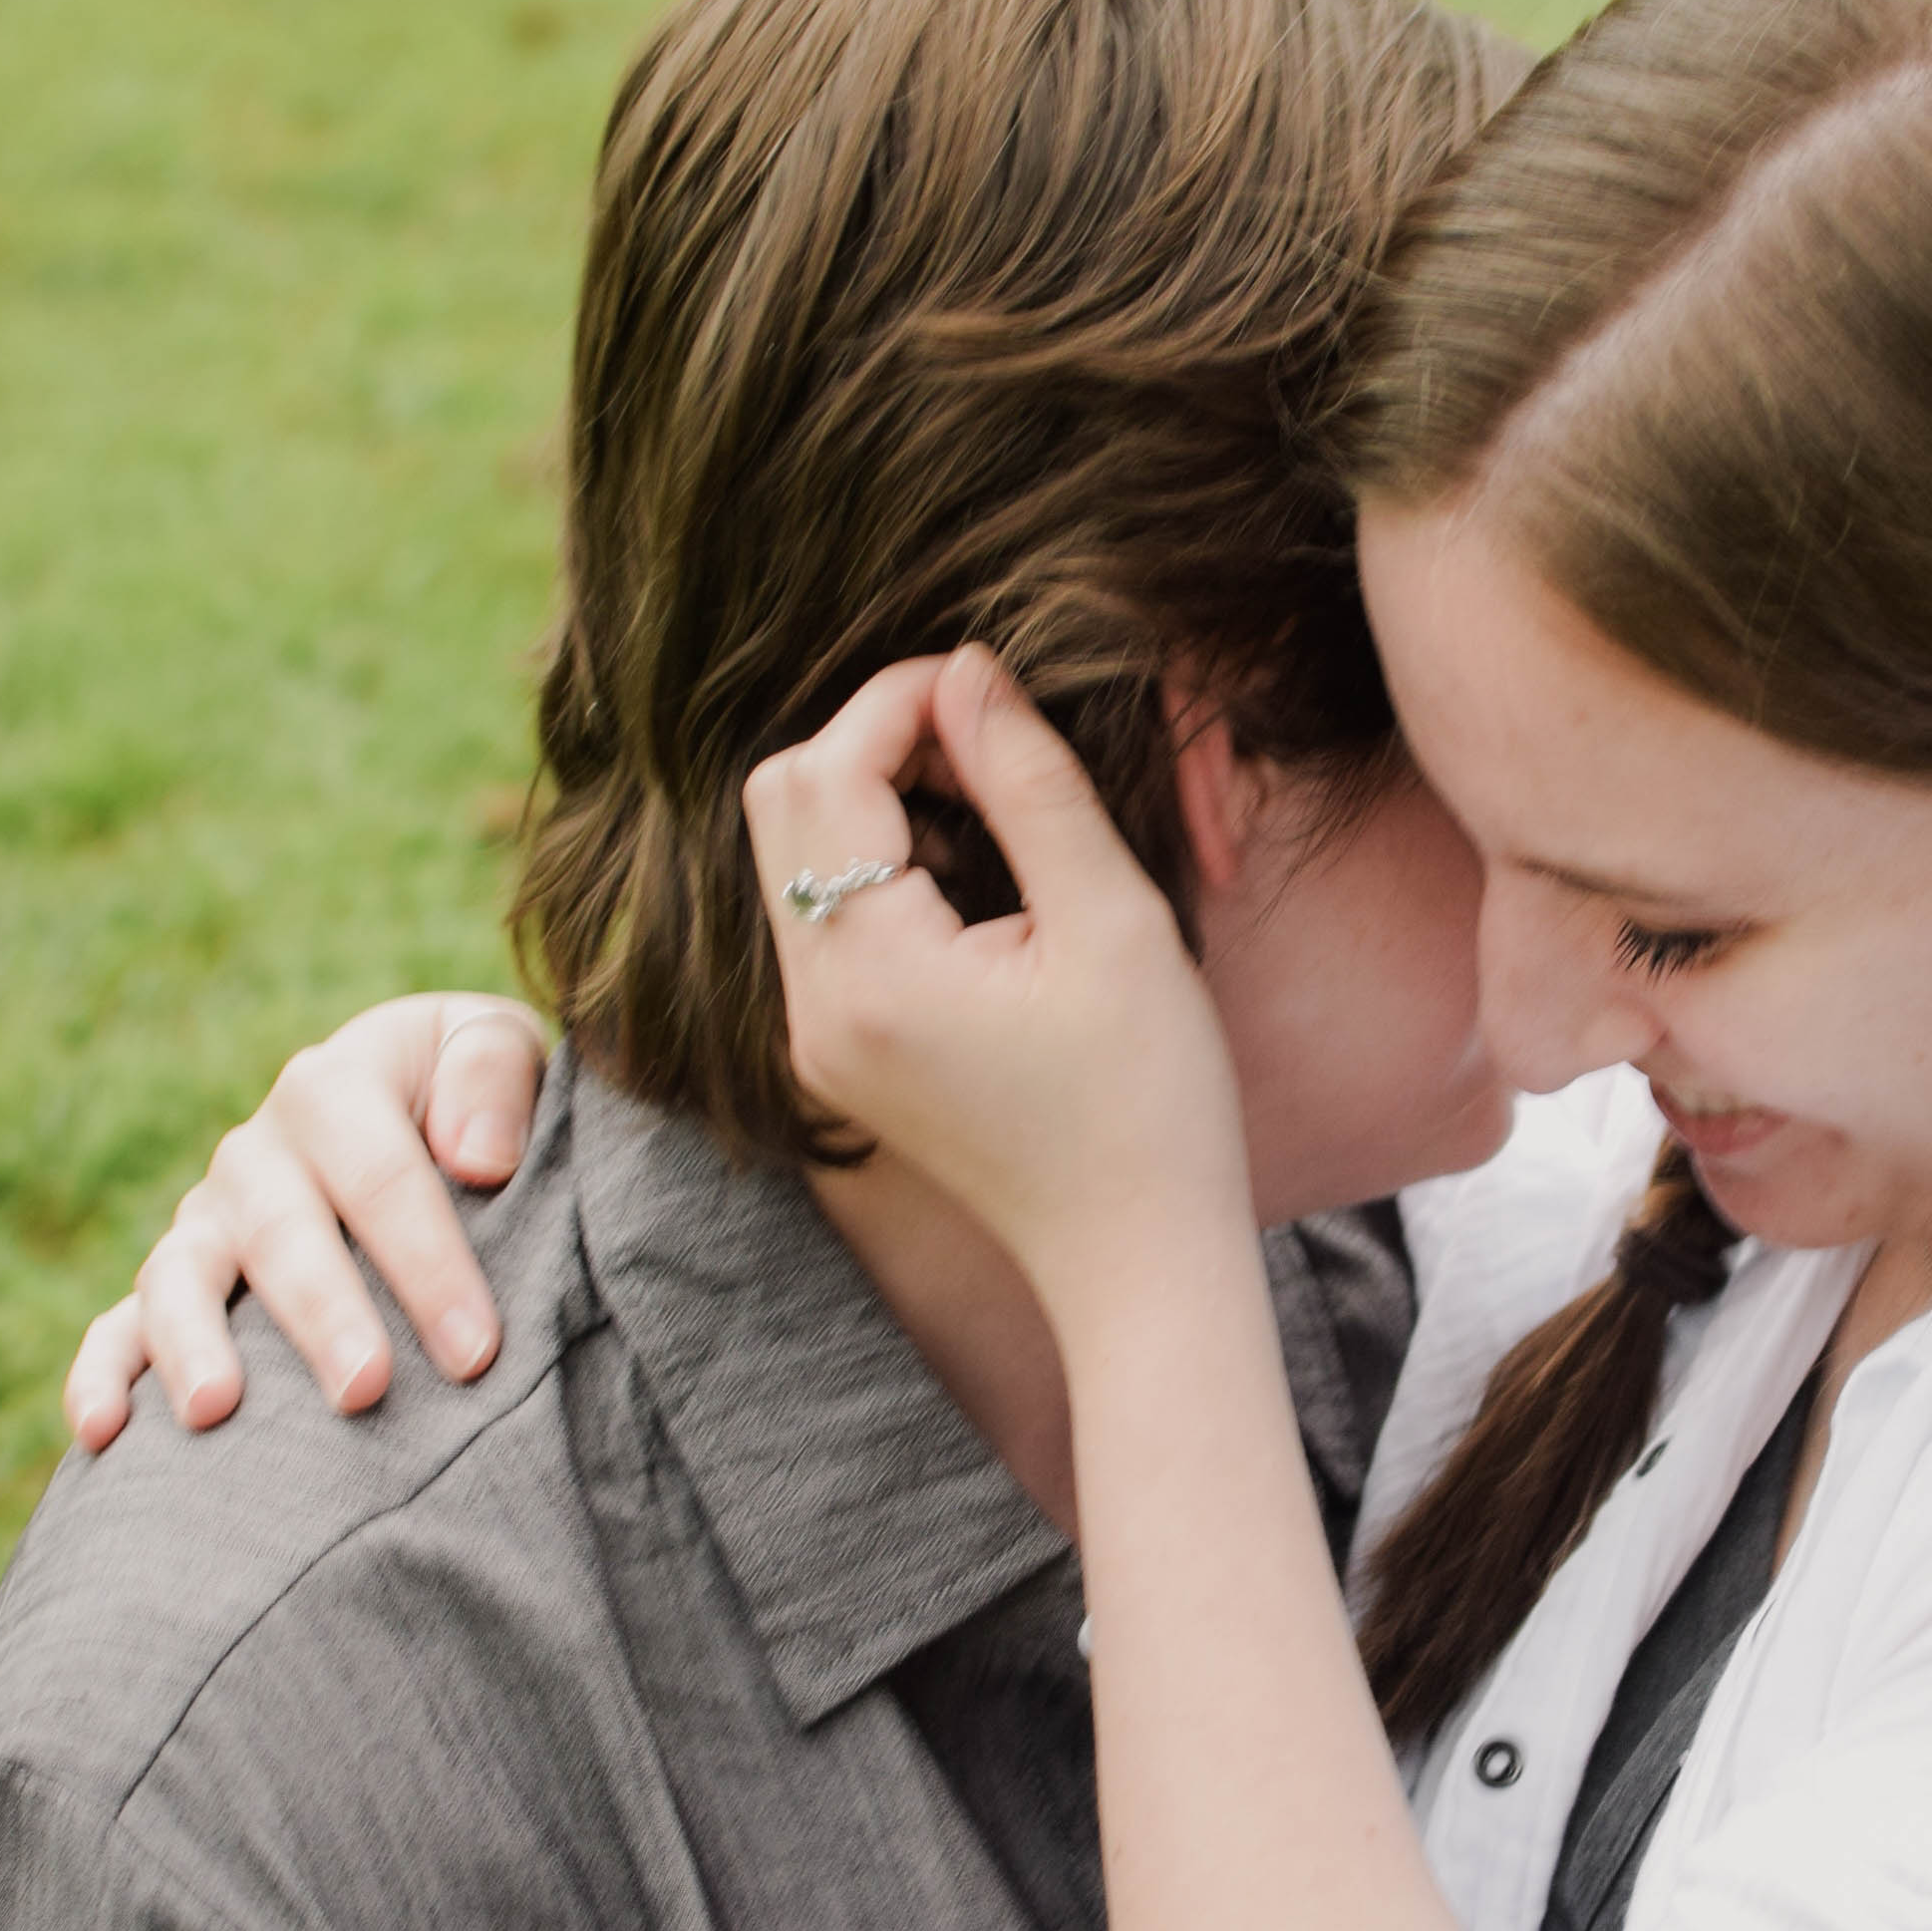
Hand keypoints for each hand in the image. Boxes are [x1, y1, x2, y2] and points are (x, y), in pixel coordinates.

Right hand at [65, 995, 546, 1449]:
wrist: (424, 1113)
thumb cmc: (476, 1096)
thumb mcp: (496, 1045)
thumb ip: (492, 1076)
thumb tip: (476, 1157)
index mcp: (332, 1088)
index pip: (379, 1175)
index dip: (428, 1262)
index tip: (476, 1350)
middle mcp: (257, 1155)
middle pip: (282, 1234)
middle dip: (324, 1316)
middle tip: (367, 1390)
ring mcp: (207, 1221)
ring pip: (181, 1277)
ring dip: (192, 1343)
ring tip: (214, 1411)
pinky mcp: (176, 1282)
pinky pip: (119, 1327)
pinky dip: (101, 1376)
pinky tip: (101, 1432)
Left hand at [752, 649, 1251, 1324]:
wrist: (1136, 1259)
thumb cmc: (1151, 1102)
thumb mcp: (1112, 922)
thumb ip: (1031, 783)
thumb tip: (969, 671)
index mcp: (870, 976)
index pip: (825, 773)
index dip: (901, 704)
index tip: (993, 696)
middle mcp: (810, 1010)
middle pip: (780, 802)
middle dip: (875, 747)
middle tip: (987, 757)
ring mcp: (813, 1040)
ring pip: (793, 856)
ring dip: (877, 806)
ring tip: (990, 824)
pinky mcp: (836, 1057)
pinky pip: (822, 920)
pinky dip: (880, 872)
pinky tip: (972, 892)